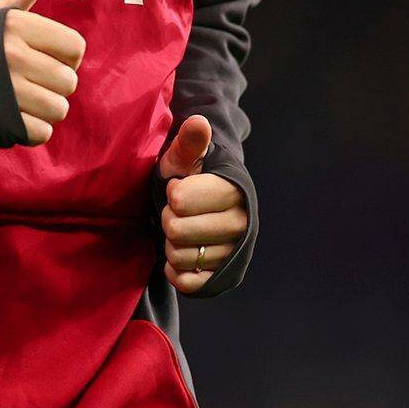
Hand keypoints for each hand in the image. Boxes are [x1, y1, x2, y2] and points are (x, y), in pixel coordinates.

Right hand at [0, 0, 85, 146]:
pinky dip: (29, 130)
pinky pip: (42, 132)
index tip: (42, 58)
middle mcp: (13, 55)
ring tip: (17, 100)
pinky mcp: (2, 123)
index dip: (64, 57)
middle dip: (51, 87)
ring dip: (41, 111)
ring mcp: (7, 90)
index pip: (75, 47)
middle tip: (24, 82)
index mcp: (16, 25)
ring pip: (58, 109)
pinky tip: (9, 118)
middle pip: (68, 81)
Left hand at [156, 114, 247, 293]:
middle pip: (177, 231)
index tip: (178, 188)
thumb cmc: (187, 176)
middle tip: (175, 211)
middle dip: (168, 219)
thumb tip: (200, 123)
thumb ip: (189, 143)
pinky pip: (187, 284)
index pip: (180, 200)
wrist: (200, 205)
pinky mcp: (223, 278)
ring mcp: (233, 254)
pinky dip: (175, 270)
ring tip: (179, 230)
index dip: (171, 194)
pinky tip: (180, 254)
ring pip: (180, 257)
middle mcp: (240, 224)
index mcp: (233, 190)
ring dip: (170, 244)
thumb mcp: (184, 157)